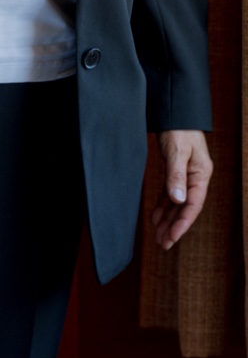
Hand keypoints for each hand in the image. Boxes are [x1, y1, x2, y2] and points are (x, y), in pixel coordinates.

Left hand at [151, 129, 212, 249]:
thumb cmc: (179, 130)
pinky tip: (156, 217)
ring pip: (177, 203)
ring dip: (168, 219)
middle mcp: (196, 179)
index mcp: (201, 176)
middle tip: (163, 244)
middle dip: (174, 227)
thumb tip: (178, 200)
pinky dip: (163, 206)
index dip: (182, 223)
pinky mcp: (176, 172)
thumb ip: (176, 176)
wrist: (176, 114)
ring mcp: (187, 176)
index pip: (192, 205)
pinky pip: (171, 194)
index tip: (171, 238)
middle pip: (185, 208)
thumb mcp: (177, 152)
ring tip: (158, 236)